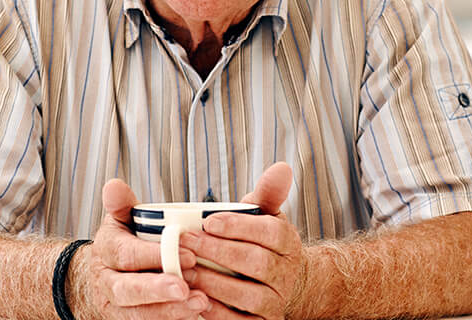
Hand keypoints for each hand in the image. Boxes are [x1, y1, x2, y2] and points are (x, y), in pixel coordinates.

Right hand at [77, 179, 211, 319]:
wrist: (106, 274)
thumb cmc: (123, 241)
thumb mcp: (120, 218)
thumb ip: (122, 203)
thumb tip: (114, 185)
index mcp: (106, 250)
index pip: (126, 255)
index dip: (154, 256)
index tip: (188, 255)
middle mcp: (107, 282)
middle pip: (127, 291)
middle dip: (158, 290)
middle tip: (187, 289)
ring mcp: (116, 306)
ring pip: (138, 314)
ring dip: (169, 311)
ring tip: (200, 303)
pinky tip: (195, 315)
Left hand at [179, 162, 307, 318]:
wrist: (278, 283)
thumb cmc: (260, 241)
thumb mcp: (264, 214)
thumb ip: (268, 192)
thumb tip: (282, 167)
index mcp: (288, 242)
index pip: (270, 232)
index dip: (238, 226)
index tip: (208, 220)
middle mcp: (287, 274)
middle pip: (256, 263)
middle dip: (218, 252)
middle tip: (186, 242)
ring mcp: (276, 302)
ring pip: (246, 295)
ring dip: (212, 282)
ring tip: (184, 269)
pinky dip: (216, 312)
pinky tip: (195, 297)